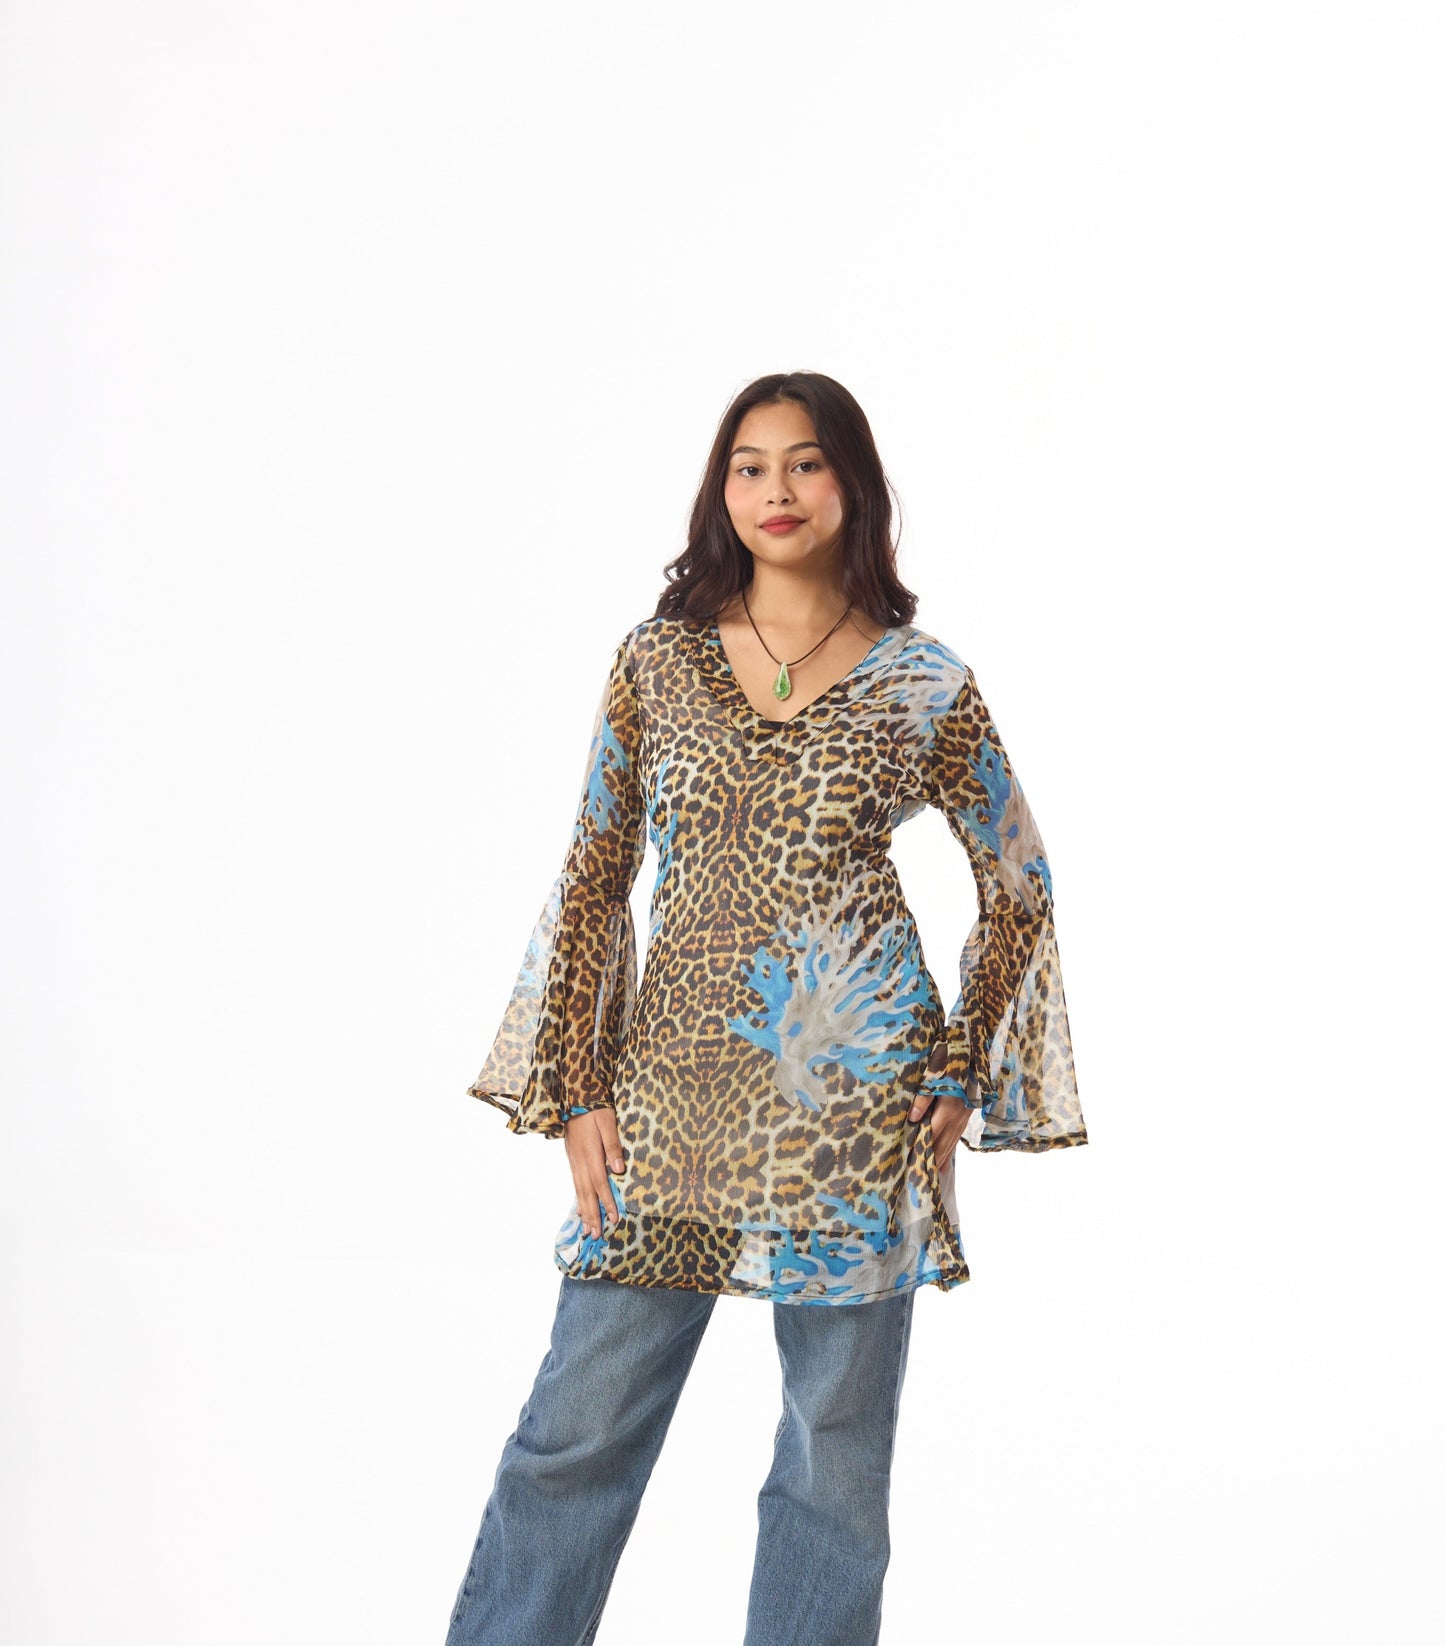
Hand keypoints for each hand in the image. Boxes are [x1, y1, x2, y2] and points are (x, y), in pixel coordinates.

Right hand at [564, 1107, 626, 1238]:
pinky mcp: (572, 1158)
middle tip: (596, 1234)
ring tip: (587, 1228)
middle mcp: (580, 1161)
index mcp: (590, 1154)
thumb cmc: (595, 1109)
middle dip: (592, 1215)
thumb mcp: (608, 1122)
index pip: (600, 1183)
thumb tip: (618, 1169)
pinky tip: (579, 1208)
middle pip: (587, 1193)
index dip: (607, 1202)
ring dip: (584, 1210)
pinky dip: (578, 1198)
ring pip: (579, 1190)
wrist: (574, 1097)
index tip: (615, 1218)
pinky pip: (575, 1183)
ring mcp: (574, 1161)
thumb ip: (613, 1145)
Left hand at [910, 1042, 970, 1172]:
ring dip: (941, 1158)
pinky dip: (950, 1150)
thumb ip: (923, 1097)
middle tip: (919, 1178)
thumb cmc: (950, 1054)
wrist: (975, 1044)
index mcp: (949, 1106)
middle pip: (942, 1144)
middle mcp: (959, 1115)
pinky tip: (944, 1162)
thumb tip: (913, 1120)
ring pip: (951, 1142)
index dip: (922, 1151)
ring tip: (930, 1175)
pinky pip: (958, 1136)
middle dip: (931, 1161)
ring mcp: (965, 1115)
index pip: (932, 1135)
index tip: (911, 1166)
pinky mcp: (968, 1112)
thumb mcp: (933, 1071)